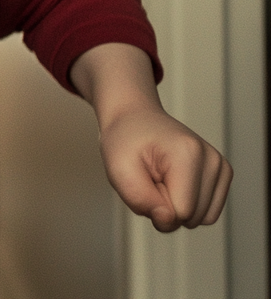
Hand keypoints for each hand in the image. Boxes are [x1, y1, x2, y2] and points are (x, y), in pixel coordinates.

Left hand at [99, 101, 231, 230]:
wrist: (135, 119)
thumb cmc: (125, 142)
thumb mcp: (118, 169)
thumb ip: (139, 199)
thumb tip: (169, 221)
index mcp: (188, 153)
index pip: (180, 212)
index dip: (154, 206)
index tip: (143, 179)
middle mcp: (212, 159)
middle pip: (193, 217)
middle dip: (164, 207)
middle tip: (149, 179)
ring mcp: (220, 166)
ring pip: (202, 218)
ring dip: (175, 207)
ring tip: (159, 179)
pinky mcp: (222, 175)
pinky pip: (207, 213)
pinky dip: (186, 205)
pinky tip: (172, 182)